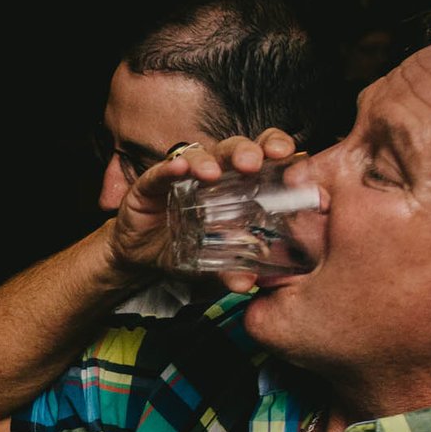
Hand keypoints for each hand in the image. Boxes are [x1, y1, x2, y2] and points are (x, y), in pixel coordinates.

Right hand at [105, 130, 299, 289]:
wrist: (141, 256)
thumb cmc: (183, 248)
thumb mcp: (210, 263)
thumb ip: (229, 270)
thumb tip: (246, 282)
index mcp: (236, 185)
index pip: (262, 156)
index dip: (276, 148)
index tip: (289, 157)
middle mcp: (212, 174)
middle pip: (234, 149)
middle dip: (246, 151)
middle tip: (253, 164)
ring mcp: (182, 175)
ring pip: (200, 154)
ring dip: (208, 160)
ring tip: (212, 174)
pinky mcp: (151, 183)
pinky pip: (161, 170)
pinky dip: (170, 167)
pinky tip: (178, 168)